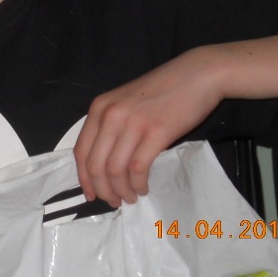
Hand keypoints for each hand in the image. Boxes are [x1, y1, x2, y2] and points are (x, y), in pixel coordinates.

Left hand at [74, 48, 220, 207]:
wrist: (196, 75)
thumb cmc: (162, 91)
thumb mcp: (125, 102)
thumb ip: (110, 125)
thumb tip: (102, 163)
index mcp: (99, 108)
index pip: (81, 151)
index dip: (83, 178)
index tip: (91, 194)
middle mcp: (110, 115)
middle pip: (95, 164)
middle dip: (102, 189)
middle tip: (113, 202)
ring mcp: (132, 122)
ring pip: (115, 170)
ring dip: (121, 190)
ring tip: (130, 196)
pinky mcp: (156, 131)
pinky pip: (137, 168)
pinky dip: (138, 184)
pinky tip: (143, 187)